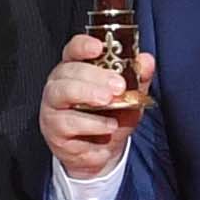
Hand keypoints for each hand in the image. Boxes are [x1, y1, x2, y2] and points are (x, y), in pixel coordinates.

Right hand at [39, 29, 149, 181]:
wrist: (103, 153)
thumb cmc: (111, 117)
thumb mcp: (130, 97)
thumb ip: (138, 77)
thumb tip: (146, 60)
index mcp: (77, 69)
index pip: (73, 50)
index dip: (83, 46)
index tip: (98, 48)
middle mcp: (60, 84)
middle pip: (68, 70)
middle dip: (94, 76)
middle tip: (117, 86)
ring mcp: (53, 106)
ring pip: (62, 93)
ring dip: (88, 96)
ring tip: (111, 106)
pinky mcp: (54, 129)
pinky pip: (68, 124)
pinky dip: (91, 125)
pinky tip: (108, 127)